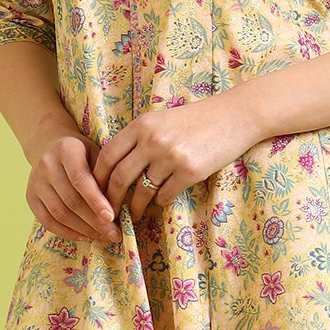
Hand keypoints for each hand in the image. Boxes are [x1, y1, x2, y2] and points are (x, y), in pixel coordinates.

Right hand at [27, 131, 120, 244]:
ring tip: (102, 236)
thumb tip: (119, 211)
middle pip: (70, 200)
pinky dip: (67, 232)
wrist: (52, 147)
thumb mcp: (98, 155)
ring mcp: (35, 181)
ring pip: (59, 213)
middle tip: (113, 234)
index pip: (80, 179)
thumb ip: (106, 178)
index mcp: (66, 149)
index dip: (96, 200)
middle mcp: (46, 164)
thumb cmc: (84, 154)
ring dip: (83, 229)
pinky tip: (85, 236)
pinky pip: (47, 221)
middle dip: (94, 221)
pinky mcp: (30, 197)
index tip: (112, 217)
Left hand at [93, 93, 260, 220]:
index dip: (98, 177)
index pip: (108, 155)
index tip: (95, 191)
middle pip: (120, 177)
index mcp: (141, 125)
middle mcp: (152, 140)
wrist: (235, 116)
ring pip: (142, 191)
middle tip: (109, 212)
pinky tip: (161, 201)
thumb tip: (114, 165)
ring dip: (136, 206)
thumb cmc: (196, 119)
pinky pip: (164, 195)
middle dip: (111, 199)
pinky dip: (160, 202)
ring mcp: (170, 156)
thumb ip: (139, 137)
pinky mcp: (189, 171)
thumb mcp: (161, 120)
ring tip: (135, 214)